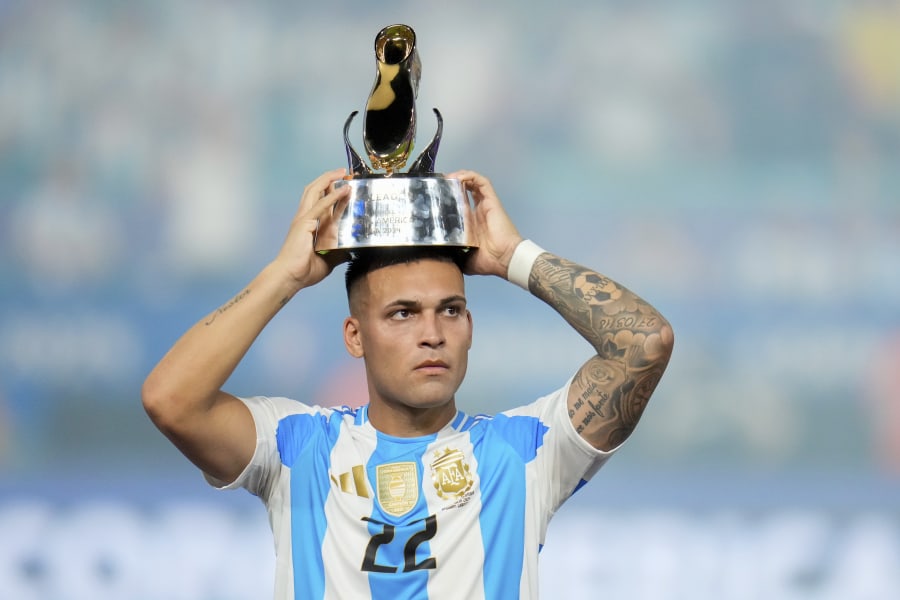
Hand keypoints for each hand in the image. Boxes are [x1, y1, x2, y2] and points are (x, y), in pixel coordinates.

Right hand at [272, 168, 350, 289]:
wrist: (290, 277)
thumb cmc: (303, 271)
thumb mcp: (328, 261)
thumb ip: (338, 255)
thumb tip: (350, 253)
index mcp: (309, 225)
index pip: (321, 202)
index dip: (332, 191)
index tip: (345, 184)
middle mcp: (305, 218)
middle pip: (315, 190)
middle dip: (329, 178)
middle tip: (344, 172)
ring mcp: (303, 218)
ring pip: (315, 191)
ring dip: (329, 179)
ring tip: (343, 172)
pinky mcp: (305, 223)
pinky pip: (321, 205)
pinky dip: (332, 196)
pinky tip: (344, 189)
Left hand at [447, 170, 522, 277]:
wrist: (503, 258)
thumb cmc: (487, 260)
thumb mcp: (463, 258)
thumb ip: (452, 254)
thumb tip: (438, 257)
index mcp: (471, 223)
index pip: (459, 204)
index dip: (448, 198)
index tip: (435, 196)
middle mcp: (478, 211)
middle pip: (465, 190)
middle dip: (452, 184)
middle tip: (439, 183)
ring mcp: (485, 205)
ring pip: (473, 183)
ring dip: (460, 177)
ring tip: (447, 177)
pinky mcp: (491, 201)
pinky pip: (481, 182)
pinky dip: (470, 176)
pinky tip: (458, 177)